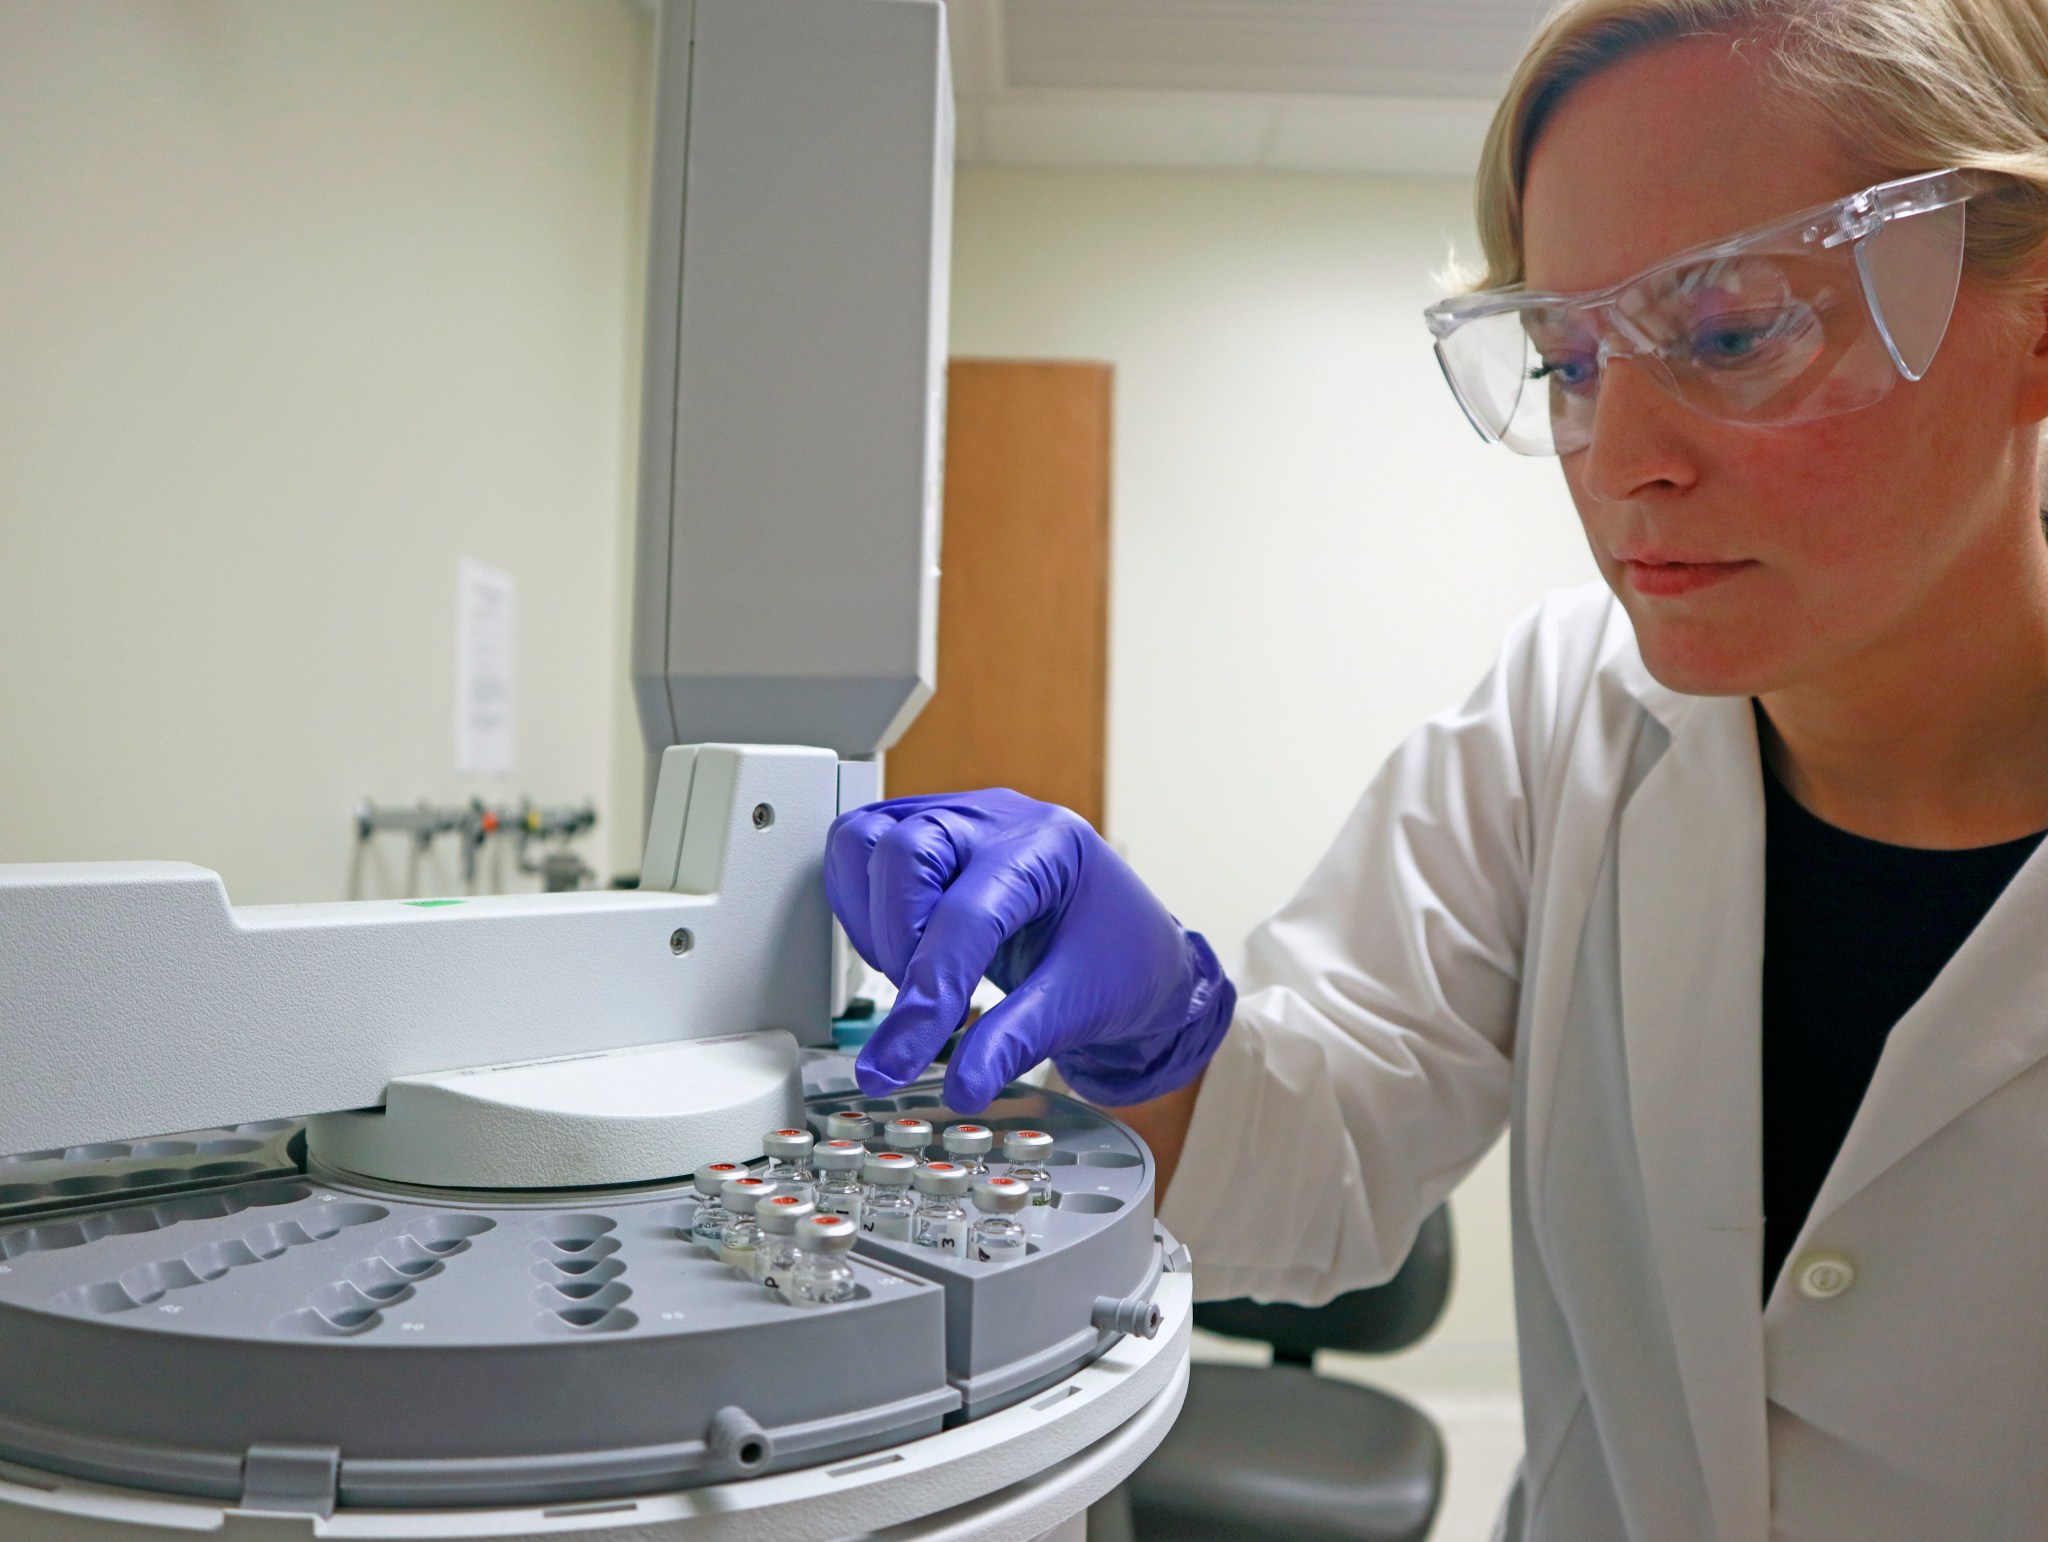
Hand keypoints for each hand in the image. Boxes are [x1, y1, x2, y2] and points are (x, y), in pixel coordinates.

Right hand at [825, 789, 1234, 1111]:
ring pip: (866, 841)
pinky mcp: (927, 838)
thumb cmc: (1124, 961)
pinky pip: (861, 852)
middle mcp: (997, 819)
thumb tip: (962, 1087)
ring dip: (873, 922)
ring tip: (916, 975)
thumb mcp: (1081, 1006)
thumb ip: (1015, 1043)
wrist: (1136, 948)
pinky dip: (863, 908)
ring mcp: (957, 820)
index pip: (966, 916)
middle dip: (899, 944)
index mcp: (1050, 847)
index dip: (927, 995)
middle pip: (904, 853)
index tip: (899, 1062)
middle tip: (927, 1007)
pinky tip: (902, 952)